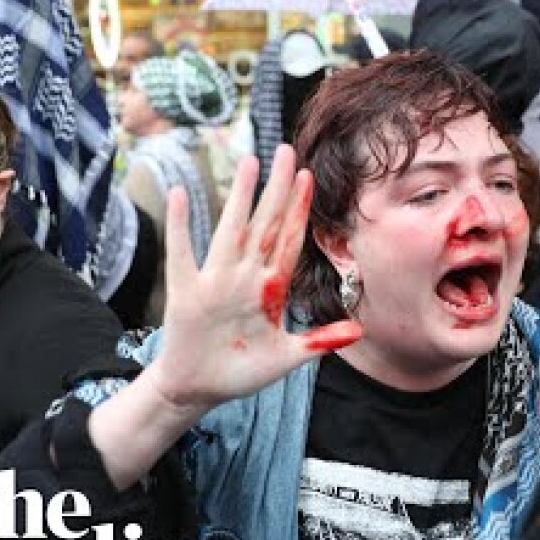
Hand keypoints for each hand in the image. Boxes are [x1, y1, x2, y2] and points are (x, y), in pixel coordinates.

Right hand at [143, 144, 362, 413]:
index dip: (299, 211)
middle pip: (265, 225)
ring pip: (231, 231)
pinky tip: (179, 195)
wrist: (198, 389)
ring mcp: (215, 283)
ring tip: (248, 162)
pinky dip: (179, 227)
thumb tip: (359, 332)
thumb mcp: (286, 358)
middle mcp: (244, 278)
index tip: (309, 178)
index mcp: (270, 290)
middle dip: (277, 190)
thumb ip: (319, 341)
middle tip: (286, 150)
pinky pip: (181, 255)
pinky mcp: (185, 294)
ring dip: (239, 198)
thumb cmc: (241, 371)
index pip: (288, 241)